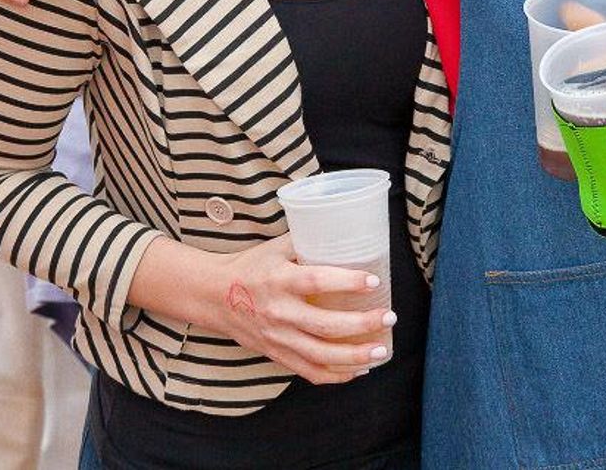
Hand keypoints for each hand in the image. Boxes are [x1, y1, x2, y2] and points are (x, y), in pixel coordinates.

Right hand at [215, 235, 394, 384]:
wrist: (215, 296)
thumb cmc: (251, 266)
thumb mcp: (277, 247)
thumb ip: (308, 241)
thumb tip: (345, 230)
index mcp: (279, 280)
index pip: (316, 281)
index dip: (347, 282)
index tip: (373, 280)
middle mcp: (279, 312)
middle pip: (324, 325)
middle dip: (362, 325)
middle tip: (389, 317)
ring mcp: (278, 338)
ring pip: (320, 355)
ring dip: (354, 356)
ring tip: (381, 351)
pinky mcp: (277, 354)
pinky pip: (309, 371)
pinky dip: (335, 375)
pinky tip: (357, 369)